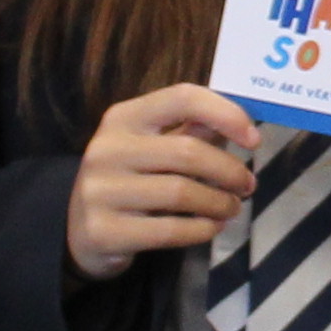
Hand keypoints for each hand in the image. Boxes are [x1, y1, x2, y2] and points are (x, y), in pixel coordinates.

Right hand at [67, 84, 258, 282]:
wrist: (77, 230)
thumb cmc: (128, 180)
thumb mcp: (151, 147)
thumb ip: (191, 131)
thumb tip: (243, 123)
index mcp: (123, 118)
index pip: (183, 98)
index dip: (226, 114)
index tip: (253, 139)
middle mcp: (107, 149)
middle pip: (188, 152)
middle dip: (230, 171)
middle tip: (248, 185)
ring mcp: (101, 191)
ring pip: (182, 193)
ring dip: (220, 203)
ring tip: (232, 208)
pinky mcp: (104, 231)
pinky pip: (169, 230)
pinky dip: (201, 230)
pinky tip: (211, 227)